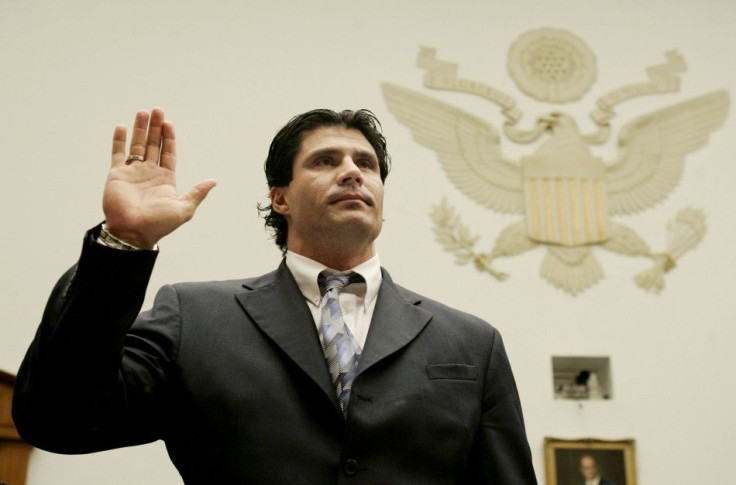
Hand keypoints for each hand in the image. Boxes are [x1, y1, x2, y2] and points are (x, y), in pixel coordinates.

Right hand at [102, 108, 215, 247]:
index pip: (168, 153)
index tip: (169, 123)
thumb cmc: (159, 224)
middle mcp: (149, 173)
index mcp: (166, 179)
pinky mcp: (117, 175)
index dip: (169, 138)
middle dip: (155, 128)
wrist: (133, 233)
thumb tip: (213, 181)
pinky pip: (118, 154)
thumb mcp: (184, 208)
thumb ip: (197, 193)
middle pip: (153, 145)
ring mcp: (133, 173)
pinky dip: (119, 141)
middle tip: (157, 110)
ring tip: (143, 112)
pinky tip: (122, 127)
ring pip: (137, 145)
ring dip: (140, 129)